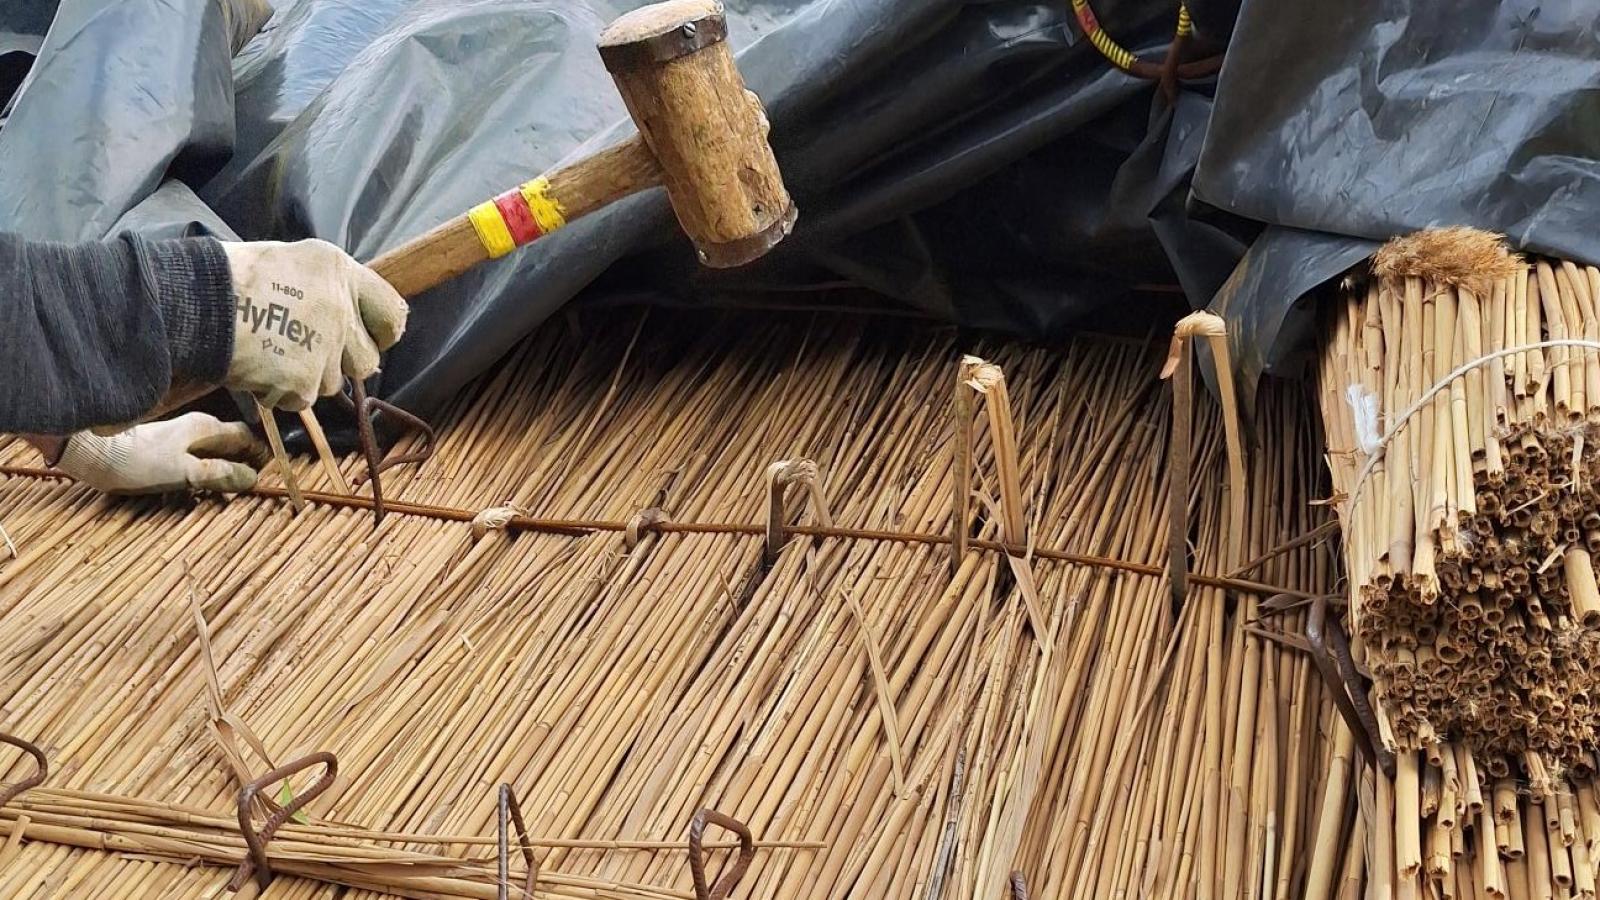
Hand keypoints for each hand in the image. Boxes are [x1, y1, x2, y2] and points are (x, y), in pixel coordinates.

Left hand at [56, 413, 268, 494]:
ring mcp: (182, 435)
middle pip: (233, 444)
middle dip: (245, 464)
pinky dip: (206, 471)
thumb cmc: (139, 462)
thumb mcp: (184, 472)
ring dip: (225, 469)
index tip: (268, 476)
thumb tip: (253, 478)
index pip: (248, 438)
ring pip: (216, 452)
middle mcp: (198, 427)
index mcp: (208, 428)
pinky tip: (200, 487)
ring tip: (229, 492)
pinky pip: (198, 458)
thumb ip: (220, 474)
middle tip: (251, 488)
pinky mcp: (167, 446)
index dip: (261, 456)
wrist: (92, 454)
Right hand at [221, 239, 407, 410]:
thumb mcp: (291, 263)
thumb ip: (327, 289)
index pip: (393, 314)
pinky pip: (300, 398)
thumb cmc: (230, 280)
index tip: (371, 339)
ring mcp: (323, 346)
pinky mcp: (302, 379)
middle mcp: (339, 307)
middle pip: (368, 361)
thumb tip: (350, 316)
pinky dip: (278, 392)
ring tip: (268, 352)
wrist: (190, 303)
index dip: (383, 333)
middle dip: (342, 364)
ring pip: (332, 384)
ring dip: (305, 378)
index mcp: (338, 270)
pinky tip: (255, 367)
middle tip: (308, 354)